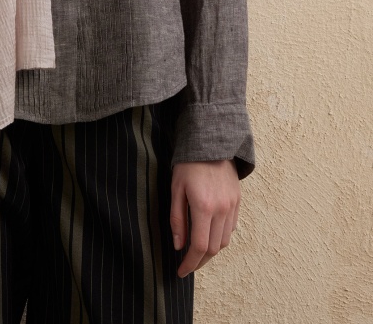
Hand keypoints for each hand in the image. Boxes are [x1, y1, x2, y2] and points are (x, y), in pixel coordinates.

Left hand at [170, 159, 239, 277]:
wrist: (211, 143)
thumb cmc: (189, 164)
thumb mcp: (176, 189)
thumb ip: (177, 219)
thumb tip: (179, 245)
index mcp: (204, 207)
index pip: (199, 247)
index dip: (190, 263)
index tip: (181, 271)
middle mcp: (222, 210)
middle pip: (213, 248)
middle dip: (200, 261)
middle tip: (187, 265)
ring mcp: (232, 206)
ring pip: (224, 241)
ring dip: (211, 251)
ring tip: (197, 252)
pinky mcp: (238, 202)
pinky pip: (231, 228)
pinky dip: (220, 237)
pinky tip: (209, 234)